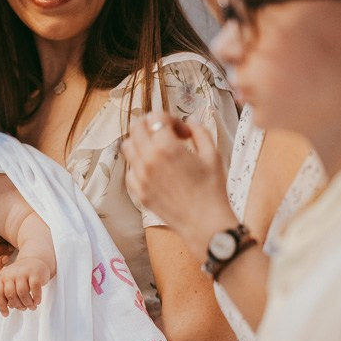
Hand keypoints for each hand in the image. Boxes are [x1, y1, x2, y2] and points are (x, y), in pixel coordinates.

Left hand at [0, 256, 51, 315]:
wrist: (36, 260)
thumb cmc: (21, 276)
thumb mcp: (11, 282)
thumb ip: (7, 293)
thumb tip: (9, 307)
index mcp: (2, 276)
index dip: (1, 305)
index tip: (6, 314)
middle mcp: (11, 273)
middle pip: (11, 294)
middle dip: (18, 305)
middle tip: (24, 308)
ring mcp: (23, 272)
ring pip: (22, 293)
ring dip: (27, 303)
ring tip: (32, 307)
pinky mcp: (35, 273)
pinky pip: (34, 289)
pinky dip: (36, 298)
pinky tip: (37, 301)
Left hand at [123, 116, 235, 260]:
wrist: (205, 223)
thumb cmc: (212, 190)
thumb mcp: (212, 154)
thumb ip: (199, 131)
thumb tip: (189, 123)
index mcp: (166, 147)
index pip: (155, 117)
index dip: (171, 119)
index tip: (182, 131)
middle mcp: (148, 160)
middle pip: (136, 127)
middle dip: (151, 125)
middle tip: (166, 134)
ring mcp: (140, 177)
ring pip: (128, 146)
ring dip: (141, 142)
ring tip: (158, 150)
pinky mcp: (139, 192)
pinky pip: (130, 170)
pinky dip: (139, 164)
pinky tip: (156, 170)